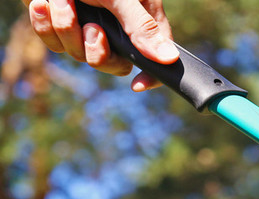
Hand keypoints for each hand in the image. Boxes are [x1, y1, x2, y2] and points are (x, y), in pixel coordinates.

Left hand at [24, 0, 179, 90]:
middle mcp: (115, 28)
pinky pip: (53, 41)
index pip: (154, 58)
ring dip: (66, 28)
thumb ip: (141, 27)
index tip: (137, 85)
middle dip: (95, 51)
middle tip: (92, 28)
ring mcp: (86, 28)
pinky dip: (45, 24)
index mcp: (139, 20)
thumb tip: (169, 59)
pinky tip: (44, 3)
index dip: (149, 76)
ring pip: (78, 54)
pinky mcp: (59, 25)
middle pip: (112, 64)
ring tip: (62, 0)